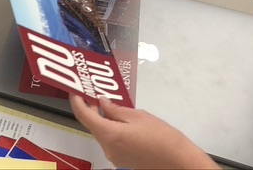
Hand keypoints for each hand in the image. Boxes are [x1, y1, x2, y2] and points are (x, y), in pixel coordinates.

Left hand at [70, 95, 216, 169]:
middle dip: (90, 109)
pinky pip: (111, 141)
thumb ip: (116, 110)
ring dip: (102, 119)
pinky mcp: (122, 160)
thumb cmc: (161, 136)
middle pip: (93, 126)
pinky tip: (120, 120)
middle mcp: (108, 148)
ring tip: (109, 103)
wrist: (178, 161)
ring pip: (102, 133)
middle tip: (93, 92)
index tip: (74, 90)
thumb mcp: (138, 116)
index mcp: (109, 135)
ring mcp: (115, 157)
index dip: (77, 102)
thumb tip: (101, 102)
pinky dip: (111, 129)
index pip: (84, 116)